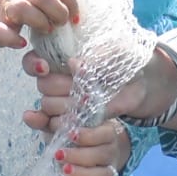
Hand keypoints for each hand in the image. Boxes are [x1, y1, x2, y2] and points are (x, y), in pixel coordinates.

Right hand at [0, 0, 78, 49]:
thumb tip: (71, 8)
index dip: (71, 2)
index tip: (74, 19)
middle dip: (58, 13)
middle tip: (60, 26)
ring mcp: (1, 6)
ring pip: (23, 7)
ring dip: (39, 21)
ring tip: (44, 31)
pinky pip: (0, 31)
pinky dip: (12, 39)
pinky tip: (20, 43)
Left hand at [19, 96, 131, 175]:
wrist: (83, 152)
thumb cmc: (70, 137)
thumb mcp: (58, 125)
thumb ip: (45, 120)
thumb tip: (27, 116)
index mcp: (103, 131)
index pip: (105, 133)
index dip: (89, 135)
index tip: (70, 135)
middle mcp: (109, 151)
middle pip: (104, 153)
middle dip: (80, 155)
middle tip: (58, 155)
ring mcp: (109, 170)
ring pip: (105, 174)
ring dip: (85, 174)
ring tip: (64, 171)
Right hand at [31, 42, 176, 128]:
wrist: (142, 85)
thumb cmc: (125, 61)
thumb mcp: (115, 51)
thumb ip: (95, 55)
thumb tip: (73, 63)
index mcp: (62, 57)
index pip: (34, 60)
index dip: (34, 64)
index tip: (45, 67)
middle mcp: (58, 78)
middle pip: (42, 85)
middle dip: (59, 87)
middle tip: (78, 87)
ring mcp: (64, 100)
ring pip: (48, 105)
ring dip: (65, 106)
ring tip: (85, 102)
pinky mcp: (72, 118)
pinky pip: (50, 124)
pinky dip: (44, 123)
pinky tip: (46, 121)